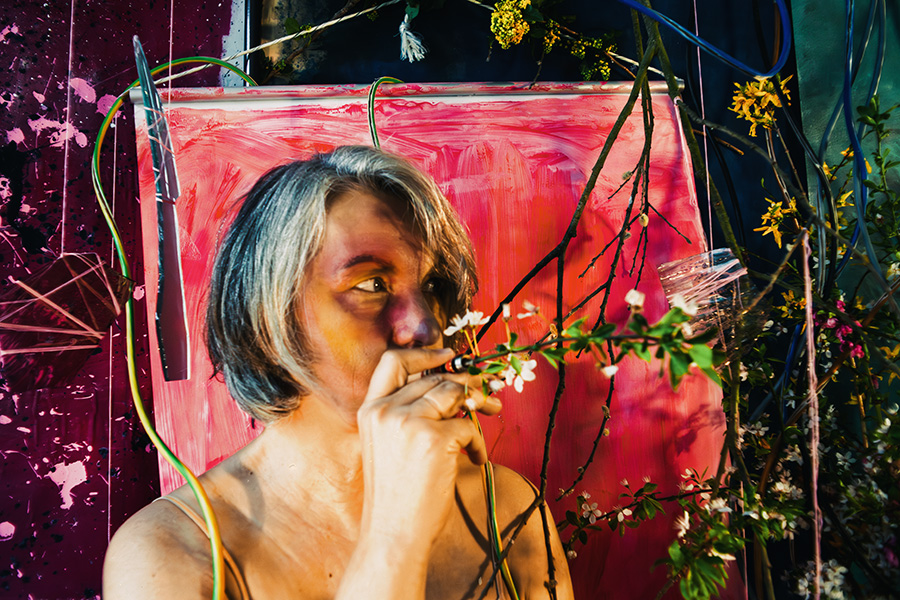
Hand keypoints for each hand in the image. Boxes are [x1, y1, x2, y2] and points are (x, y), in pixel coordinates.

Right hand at [356, 347, 501, 550]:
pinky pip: (468, 426)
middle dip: (467, 386)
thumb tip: (454, 389)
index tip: (449, 355)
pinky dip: (477, 443)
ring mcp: (409, 422)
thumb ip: (408, 414)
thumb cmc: (396, 496)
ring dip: (476, 407)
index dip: (424, 353)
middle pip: (435, 379)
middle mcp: (386, 410)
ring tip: (483, 424)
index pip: (393, 361)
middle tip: (488, 396)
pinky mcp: (434, 439)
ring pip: (454, 394)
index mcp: (370, 410)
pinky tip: (474, 460)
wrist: (393, 535)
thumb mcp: (388, 445)